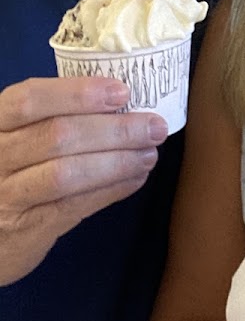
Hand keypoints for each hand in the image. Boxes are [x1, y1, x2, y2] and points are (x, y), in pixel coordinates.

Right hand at [0, 76, 166, 283]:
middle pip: (57, 136)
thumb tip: (125, 102)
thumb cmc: (16, 168)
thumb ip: (59, 116)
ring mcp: (7, 194)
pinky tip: (135, 178)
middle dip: (114, 130)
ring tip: (149, 154)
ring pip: (66, 174)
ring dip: (117, 162)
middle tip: (154, 126)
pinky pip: (74, 206)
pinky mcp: (26, 228)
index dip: (77, 93)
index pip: (29, 99)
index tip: (121, 92)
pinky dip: (111, 189)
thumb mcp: (22, 134)